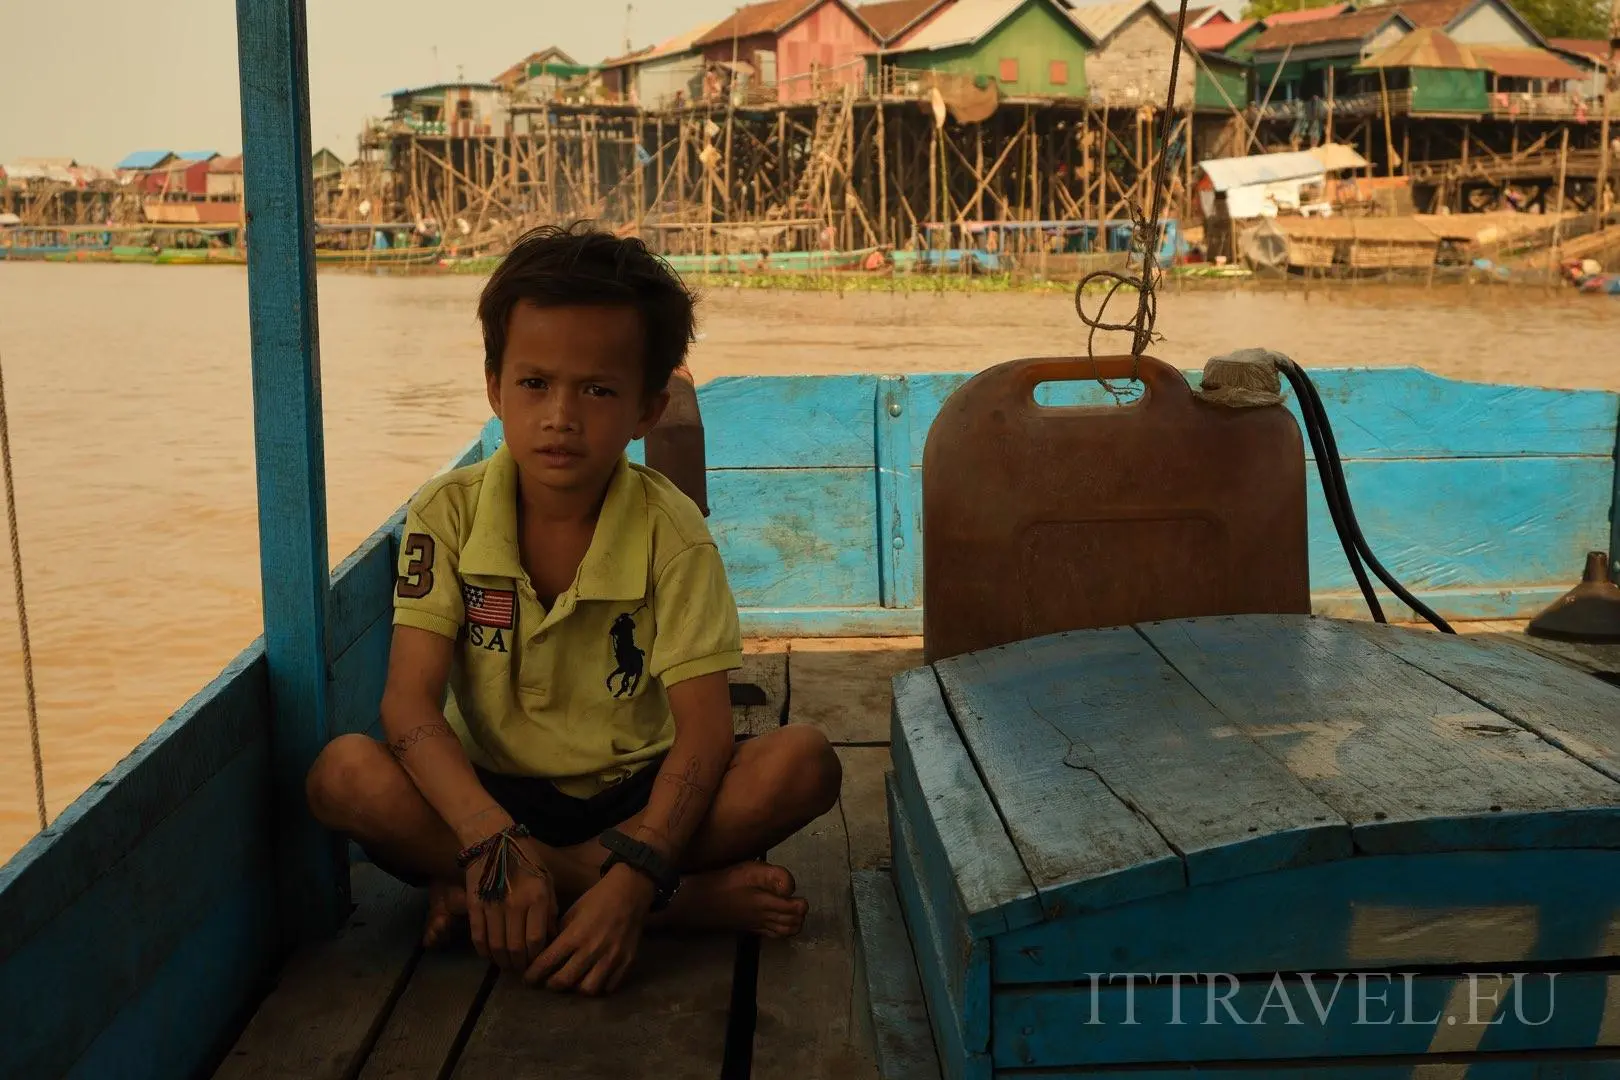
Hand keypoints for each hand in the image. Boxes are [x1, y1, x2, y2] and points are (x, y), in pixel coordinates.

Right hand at [466, 835, 556, 973]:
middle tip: (521, 971)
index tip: (537, 964)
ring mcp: (493, 906)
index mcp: (537, 898)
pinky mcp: (475, 905)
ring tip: (507, 965)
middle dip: (519, 965)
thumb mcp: (547, 881)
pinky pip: (478, 937)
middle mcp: (515, 905)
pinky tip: (490, 956)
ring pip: (496, 947)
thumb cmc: (526, 860)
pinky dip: (484, 952)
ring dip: (502, 962)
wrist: (493, 839)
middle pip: (516, 948)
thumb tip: (553, 937)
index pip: (536, 940)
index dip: (536, 958)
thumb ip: (551, 909)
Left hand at [525, 864, 654, 994]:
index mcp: (574, 935)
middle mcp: (592, 950)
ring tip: (573, 981)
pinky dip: (599, 987)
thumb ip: (559, 935)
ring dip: (576, 988)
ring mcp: (611, 958)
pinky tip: (593, 978)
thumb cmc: (597, 899)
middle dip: (551, 985)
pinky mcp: (627, 962)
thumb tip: (545, 955)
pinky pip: (609, 987)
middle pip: (564, 981)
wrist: (630, 892)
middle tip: (547, 982)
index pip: (546, 963)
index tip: (527, 980)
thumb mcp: (572, 912)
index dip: (533, 975)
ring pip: (588, 990)